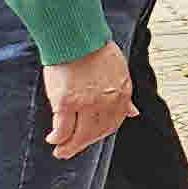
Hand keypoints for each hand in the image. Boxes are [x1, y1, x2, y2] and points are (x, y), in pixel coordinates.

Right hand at [42, 40, 133, 159]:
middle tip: (71, 151)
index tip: (92, 138)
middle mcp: (107, 101)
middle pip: (96, 131)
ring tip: (61, 152)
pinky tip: (53, 140)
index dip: (101, 133)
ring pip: (79, 134)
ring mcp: (86, 103)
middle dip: (84, 143)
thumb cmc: (95, 50)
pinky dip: (58, 137)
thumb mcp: (119, 71)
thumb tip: (134, 112)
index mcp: (122, 92)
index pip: (114, 122)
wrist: (76, 37)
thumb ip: (125, 95)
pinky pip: (62, 128)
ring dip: (70, 147)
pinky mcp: (66, 102)